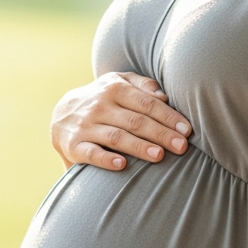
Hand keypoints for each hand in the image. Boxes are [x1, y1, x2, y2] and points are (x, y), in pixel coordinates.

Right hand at [50, 72, 191, 171]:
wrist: (61, 114)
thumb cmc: (103, 99)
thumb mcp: (118, 82)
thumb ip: (142, 85)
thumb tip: (164, 95)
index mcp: (115, 88)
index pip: (147, 103)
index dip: (168, 116)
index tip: (187, 130)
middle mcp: (100, 105)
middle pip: (135, 120)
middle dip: (161, 134)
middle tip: (181, 146)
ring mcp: (86, 126)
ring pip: (116, 136)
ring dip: (139, 146)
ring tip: (159, 156)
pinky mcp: (74, 146)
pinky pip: (91, 153)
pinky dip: (106, 159)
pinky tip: (122, 165)